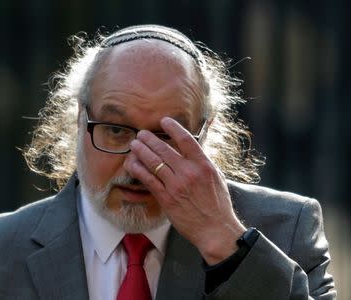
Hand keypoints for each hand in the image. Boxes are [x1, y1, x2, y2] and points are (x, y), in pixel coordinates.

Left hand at [124, 117, 245, 264]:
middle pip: (164, 149)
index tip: (164, 121)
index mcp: (204, 165)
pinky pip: (148, 180)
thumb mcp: (217, 178)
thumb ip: (203, 163)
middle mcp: (189, 172)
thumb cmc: (218, 205)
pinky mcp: (166, 198)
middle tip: (142, 133)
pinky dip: (138, 170)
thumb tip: (192, 150)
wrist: (215, 229)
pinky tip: (132, 163)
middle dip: (150, 139)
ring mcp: (176, 185)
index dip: (173, 127)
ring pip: (153, 163)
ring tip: (134, 144)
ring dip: (141, 151)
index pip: (186, 140)